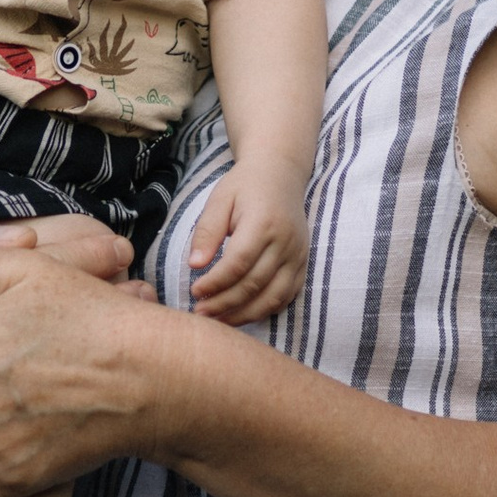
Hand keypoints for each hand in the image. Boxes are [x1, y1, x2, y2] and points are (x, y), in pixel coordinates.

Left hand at [184, 163, 307, 323]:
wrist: (280, 175)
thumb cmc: (244, 186)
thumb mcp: (220, 199)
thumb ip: (207, 231)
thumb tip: (195, 265)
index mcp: (263, 222)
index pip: (238, 262)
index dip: (216, 282)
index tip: (195, 291)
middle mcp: (285, 242)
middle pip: (254, 284)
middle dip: (225, 304)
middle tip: (200, 313)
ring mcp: (297, 256)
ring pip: (272, 297)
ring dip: (244, 314)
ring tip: (218, 320)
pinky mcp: (302, 265)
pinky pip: (286, 297)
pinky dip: (264, 310)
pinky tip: (242, 314)